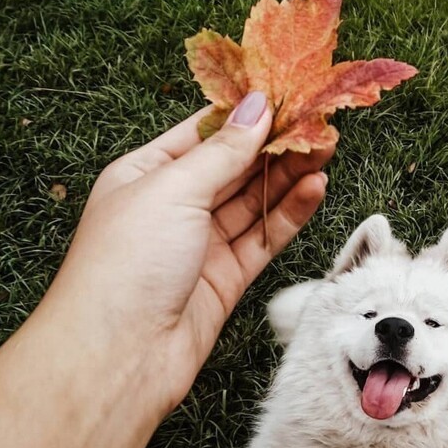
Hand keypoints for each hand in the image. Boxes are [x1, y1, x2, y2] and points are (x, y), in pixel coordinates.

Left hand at [0, 94, 329, 447]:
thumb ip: (223, 151)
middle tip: (320, 119)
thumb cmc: (126, 264)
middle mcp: (172, 207)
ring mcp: (199, 245)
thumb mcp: (172, 189)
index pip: (202, 133)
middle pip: (233, 166)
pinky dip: (289, 213)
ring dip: (289, 175)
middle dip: (275, 143)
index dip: (244, 113)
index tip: (286, 92)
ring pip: (253, 201)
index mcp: (144, 175)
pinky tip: (314, 188)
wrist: (119, 355)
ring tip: (327, 147)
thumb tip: (256, 106)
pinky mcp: (225, 279)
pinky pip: (263, 238)